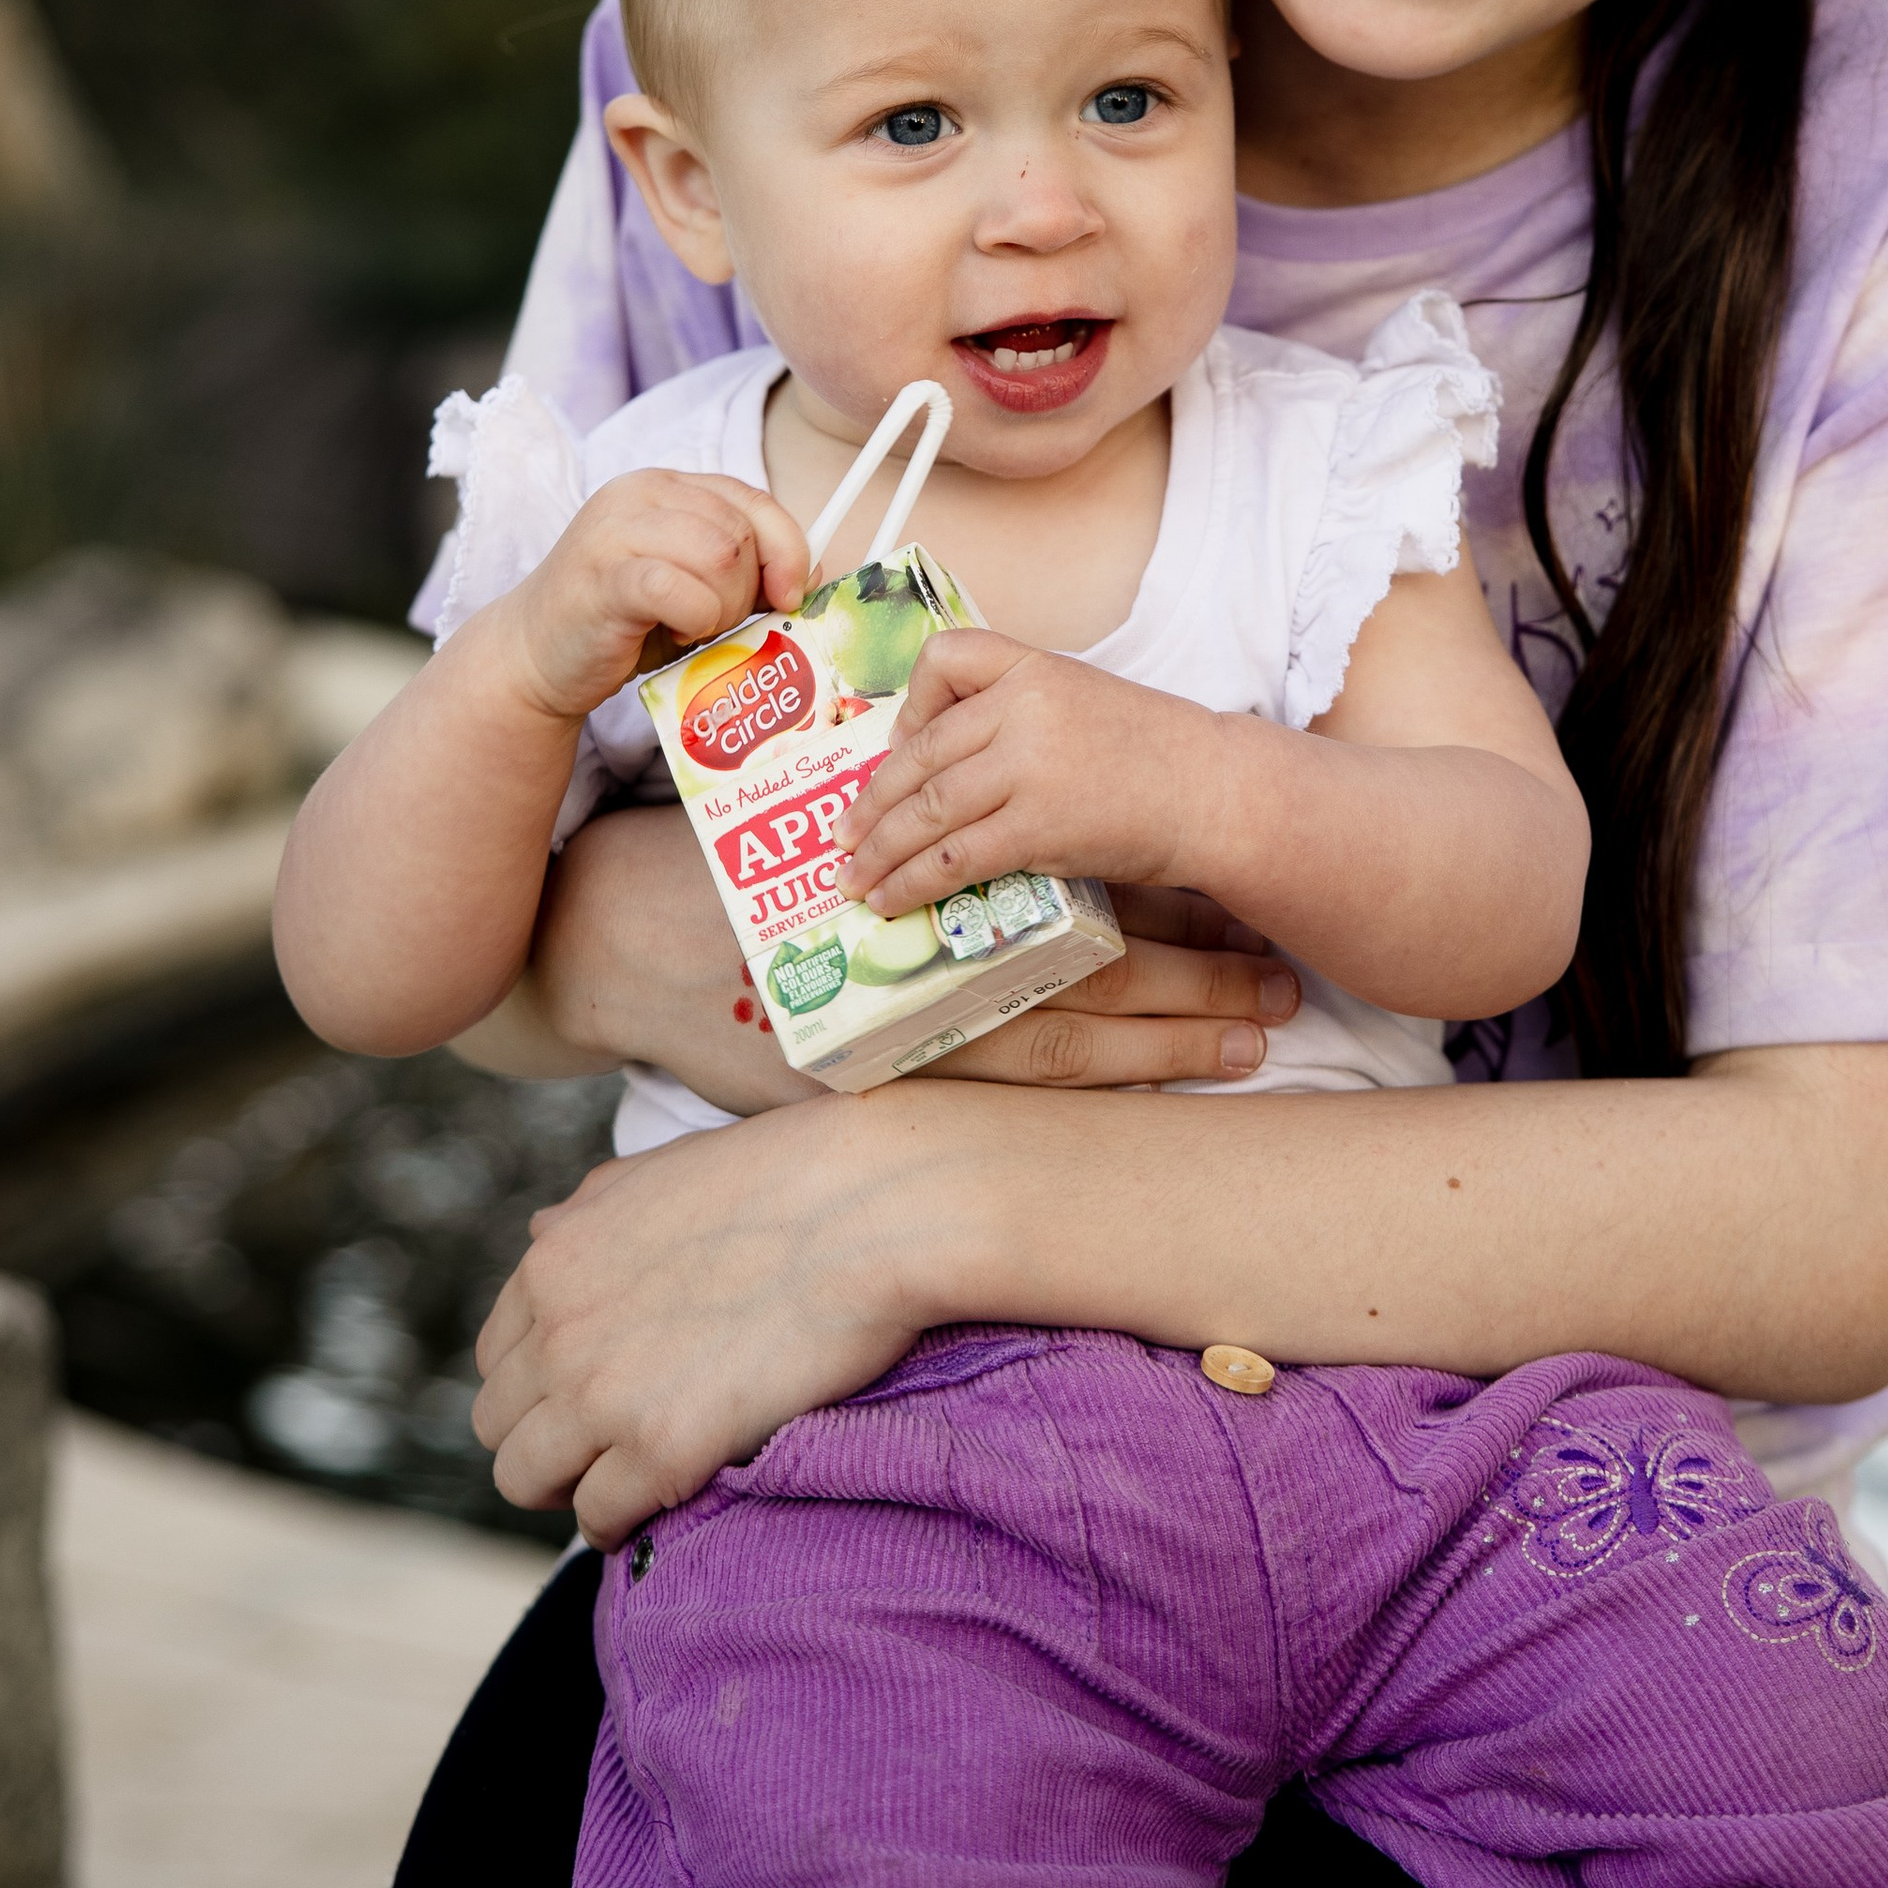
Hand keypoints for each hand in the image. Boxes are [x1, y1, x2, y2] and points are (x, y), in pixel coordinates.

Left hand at [474, 1099, 923, 1543]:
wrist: (868, 1209)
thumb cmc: (784, 1179)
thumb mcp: (658, 1172)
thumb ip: (587, 1210)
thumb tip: (538, 1232)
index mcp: (553, 1260)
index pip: (496, 1358)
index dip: (539, 1385)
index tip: (584, 1398)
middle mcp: (559, 1331)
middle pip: (499, 1428)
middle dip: (546, 1440)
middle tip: (606, 1447)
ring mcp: (603, 1394)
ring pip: (526, 1481)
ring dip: (570, 1487)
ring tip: (624, 1482)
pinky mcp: (662, 1450)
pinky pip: (598, 1518)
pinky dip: (620, 1521)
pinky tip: (659, 1503)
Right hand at [485, 469, 808, 726]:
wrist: (534, 656)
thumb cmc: (622, 622)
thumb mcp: (690, 583)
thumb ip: (744, 568)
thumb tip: (815, 574)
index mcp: (665, 486)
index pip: (753, 500)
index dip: (787, 549)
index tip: (788, 594)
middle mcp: (639, 494)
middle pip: (741, 532)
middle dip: (746, 589)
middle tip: (712, 621)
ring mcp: (616, 531)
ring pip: (720, 556)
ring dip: (722, 607)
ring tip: (691, 626)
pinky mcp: (602, 578)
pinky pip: (680, 590)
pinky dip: (696, 620)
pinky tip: (676, 633)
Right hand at [524, 811, 1298, 1096]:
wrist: (607, 946)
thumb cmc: (711, 871)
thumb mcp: (813, 828)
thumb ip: (915, 830)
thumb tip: (1017, 791)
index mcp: (914, 941)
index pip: (1065, 963)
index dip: (1163, 960)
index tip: (1251, 936)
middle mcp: (912, 1017)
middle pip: (1081, 1022)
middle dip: (1186, 1008)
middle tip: (1281, 996)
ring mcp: (897, 1070)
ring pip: (1056, 1070)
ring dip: (1158, 1052)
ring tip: (1250, 1038)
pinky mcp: (876, 1093)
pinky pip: (1003, 1096)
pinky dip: (1086, 1084)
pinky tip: (1156, 1073)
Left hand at [835, 633, 1234, 914]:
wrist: (1216, 792)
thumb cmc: (1156, 755)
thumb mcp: (1083, 703)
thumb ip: (1020, 717)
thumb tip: (944, 772)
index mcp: (1035, 666)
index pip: (946, 658)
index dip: (910, 706)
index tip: (899, 748)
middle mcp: (1025, 705)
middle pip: (923, 751)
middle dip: (874, 801)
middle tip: (844, 835)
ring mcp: (1030, 764)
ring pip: (928, 807)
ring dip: (881, 849)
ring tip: (854, 877)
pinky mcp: (1040, 824)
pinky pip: (955, 856)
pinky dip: (914, 882)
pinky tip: (894, 899)